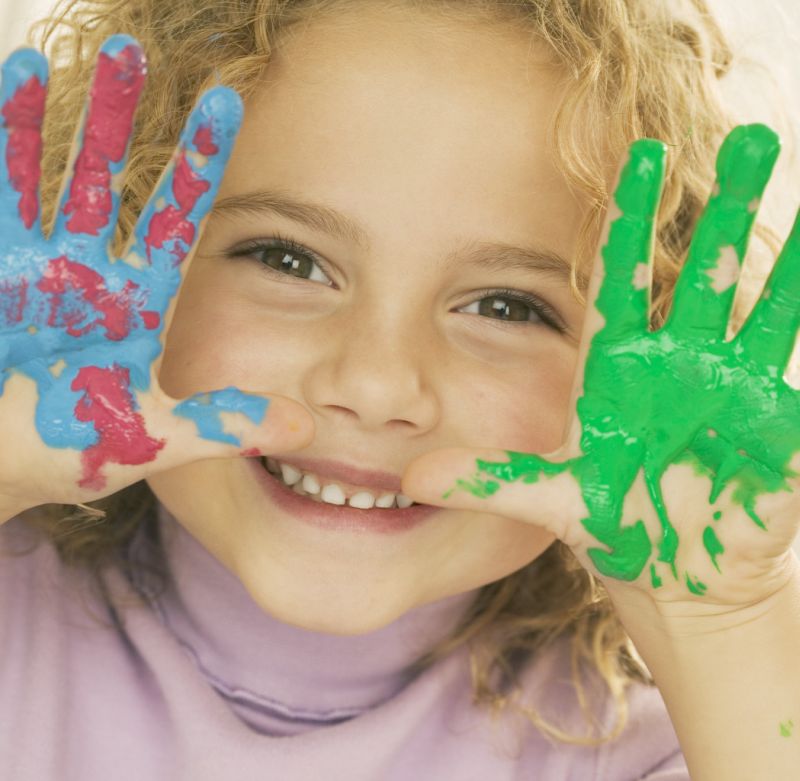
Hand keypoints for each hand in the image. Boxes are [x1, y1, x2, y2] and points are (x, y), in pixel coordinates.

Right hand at [0, 35, 311, 511]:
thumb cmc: (70, 452)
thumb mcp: (152, 436)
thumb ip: (220, 425)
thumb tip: (304, 426)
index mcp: (138, 305)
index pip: (177, 221)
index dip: (197, 165)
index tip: (226, 105)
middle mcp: (91, 274)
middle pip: (111, 181)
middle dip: (119, 118)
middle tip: (133, 49)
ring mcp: (40, 266)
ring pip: (54, 174)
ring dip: (62, 117)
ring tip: (71, 56)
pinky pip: (2, 193)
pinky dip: (6, 141)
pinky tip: (18, 77)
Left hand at [404, 124, 799, 609]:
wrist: (674, 570)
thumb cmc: (611, 523)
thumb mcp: (549, 499)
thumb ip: (490, 480)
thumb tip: (414, 478)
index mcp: (619, 371)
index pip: (621, 282)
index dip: (628, 223)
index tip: (636, 157)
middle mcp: (677, 365)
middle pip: (701, 276)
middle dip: (726, 211)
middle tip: (750, 138)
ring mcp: (729, 388)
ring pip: (760, 308)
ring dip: (787, 256)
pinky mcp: (772, 424)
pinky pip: (794, 369)